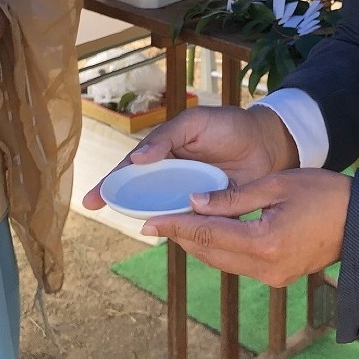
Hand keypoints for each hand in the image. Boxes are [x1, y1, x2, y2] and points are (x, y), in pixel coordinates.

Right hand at [82, 104, 297, 210]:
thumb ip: (165, 138)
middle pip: (143, 196)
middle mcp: (173, 178)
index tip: (91, 201)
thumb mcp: (193, 123)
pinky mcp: (211, 210)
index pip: (132, 171)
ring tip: (143, 226)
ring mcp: (190, 196)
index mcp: (164, 155)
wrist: (268, 141)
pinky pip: (193, 223)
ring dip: (154, 220)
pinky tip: (173, 235)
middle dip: (123, 205)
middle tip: (104, 213)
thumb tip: (136, 159)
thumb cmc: (228, 126)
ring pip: (165, 212)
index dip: (111, 184)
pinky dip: (182, 229)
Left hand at [143, 168, 351, 286]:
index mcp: (265, 242)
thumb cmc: (324, 194)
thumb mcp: (277, 185)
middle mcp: (265, 268)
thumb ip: (233, 198)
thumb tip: (194, 202)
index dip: (176, 226)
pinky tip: (209, 234)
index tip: (149, 222)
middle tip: (154, 224)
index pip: (208, 234)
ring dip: (199, 244)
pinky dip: (220, 249)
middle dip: (181, 237)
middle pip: (210, 253)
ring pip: (222, 261)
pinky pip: (238, 264)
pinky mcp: (278, 278)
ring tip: (175, 226)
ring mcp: (272, 277)